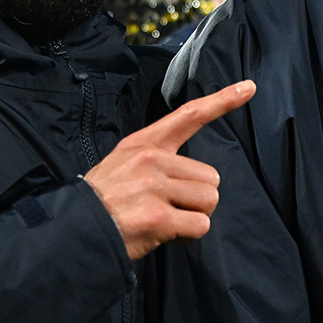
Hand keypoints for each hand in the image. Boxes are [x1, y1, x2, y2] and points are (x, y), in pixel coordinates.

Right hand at [84, 80, 255, 259]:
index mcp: (144, 144)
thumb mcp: (123, 163)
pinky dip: (188, 235)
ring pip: (208, 201)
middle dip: (196, 198)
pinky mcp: (158, 217)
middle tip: (166, 207)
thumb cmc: (103, 201)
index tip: (248, 87)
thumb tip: (195, 177)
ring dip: (193, 216)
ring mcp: (154, 187)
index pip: (189, 115)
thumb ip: (158, 160)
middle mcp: (151, 160)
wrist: (74, 230)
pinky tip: (164, 233)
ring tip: (163, 219)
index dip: (223, 100)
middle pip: (210, 178)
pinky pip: (199, 225)